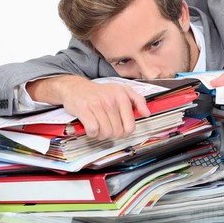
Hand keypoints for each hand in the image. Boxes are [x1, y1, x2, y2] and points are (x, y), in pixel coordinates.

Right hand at [26, 76, 149, 139]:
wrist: (76, 87)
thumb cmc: (101, 92)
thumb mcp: (123, 91)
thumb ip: (138, 101)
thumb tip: (147, 113)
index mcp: (122, 96)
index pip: (130, 126)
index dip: (125, 132)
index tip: (120, 129)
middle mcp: (111, 100)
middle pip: (117, 132)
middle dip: (112, 134)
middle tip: (107, 128)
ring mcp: (97, 104)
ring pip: (106, 132)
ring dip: (101, 134)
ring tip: (99, 127)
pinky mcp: (84, 109)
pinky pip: (93, 130)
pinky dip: (92, 133)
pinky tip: (91, 127)